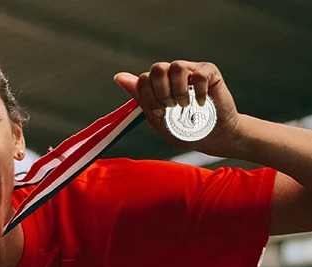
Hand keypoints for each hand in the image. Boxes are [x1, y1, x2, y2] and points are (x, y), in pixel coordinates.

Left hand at [115, 60, 241, 156]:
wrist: (211, 138)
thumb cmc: (184, 129)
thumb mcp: (156, 117)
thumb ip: (140, 97)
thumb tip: (118, 77)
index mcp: (158, 84)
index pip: (143, 79)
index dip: (149, 98)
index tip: (159, 112)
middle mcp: (173, 74)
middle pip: (157, 68)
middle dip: (160, 93)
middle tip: (171, 108)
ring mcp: (191, 70)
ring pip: (176, 66)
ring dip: (179, 91)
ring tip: (185, 105)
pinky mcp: (210, 72)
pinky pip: (199, 74)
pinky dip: (199, 93)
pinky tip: (201, 103)